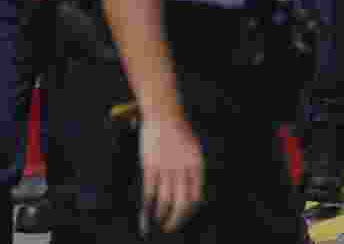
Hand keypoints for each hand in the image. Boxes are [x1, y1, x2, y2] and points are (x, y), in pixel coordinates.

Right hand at [140, 115, 203, 233]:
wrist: (164, 115)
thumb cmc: (179, 132)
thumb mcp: (194, 150)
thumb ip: (192, 170)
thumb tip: (187, 194)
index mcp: (197, 165)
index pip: (196, 198)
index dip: (189, 213)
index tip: (184, 219)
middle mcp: (183, 169)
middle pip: (181, 204)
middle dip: (176, 221)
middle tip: (169, 228)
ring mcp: (166, 168)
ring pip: (165, 202)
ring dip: (161, 216)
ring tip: (158, 223)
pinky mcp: (150, 166)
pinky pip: (150, 192)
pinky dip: (148, 207)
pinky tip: (147, 214)